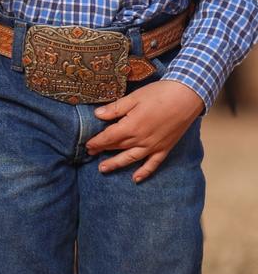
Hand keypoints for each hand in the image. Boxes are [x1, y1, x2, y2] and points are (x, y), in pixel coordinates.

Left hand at [86, 79, 204, 182]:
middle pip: (117, 147)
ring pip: (131, 159)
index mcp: (131, 126)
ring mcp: (153, 146)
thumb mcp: (133, 97)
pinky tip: (136, 179)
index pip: (108, 137)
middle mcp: (140, 140)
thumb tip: (97, 115)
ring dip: (116, 164)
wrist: (186, 97)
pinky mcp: (164, 148)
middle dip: (103, 151)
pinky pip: (152, 164)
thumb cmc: (158, 94)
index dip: (96, 142)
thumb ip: (115, 109)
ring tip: (103, 169)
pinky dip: (144, 172)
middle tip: (91, 154)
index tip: (87, 145)